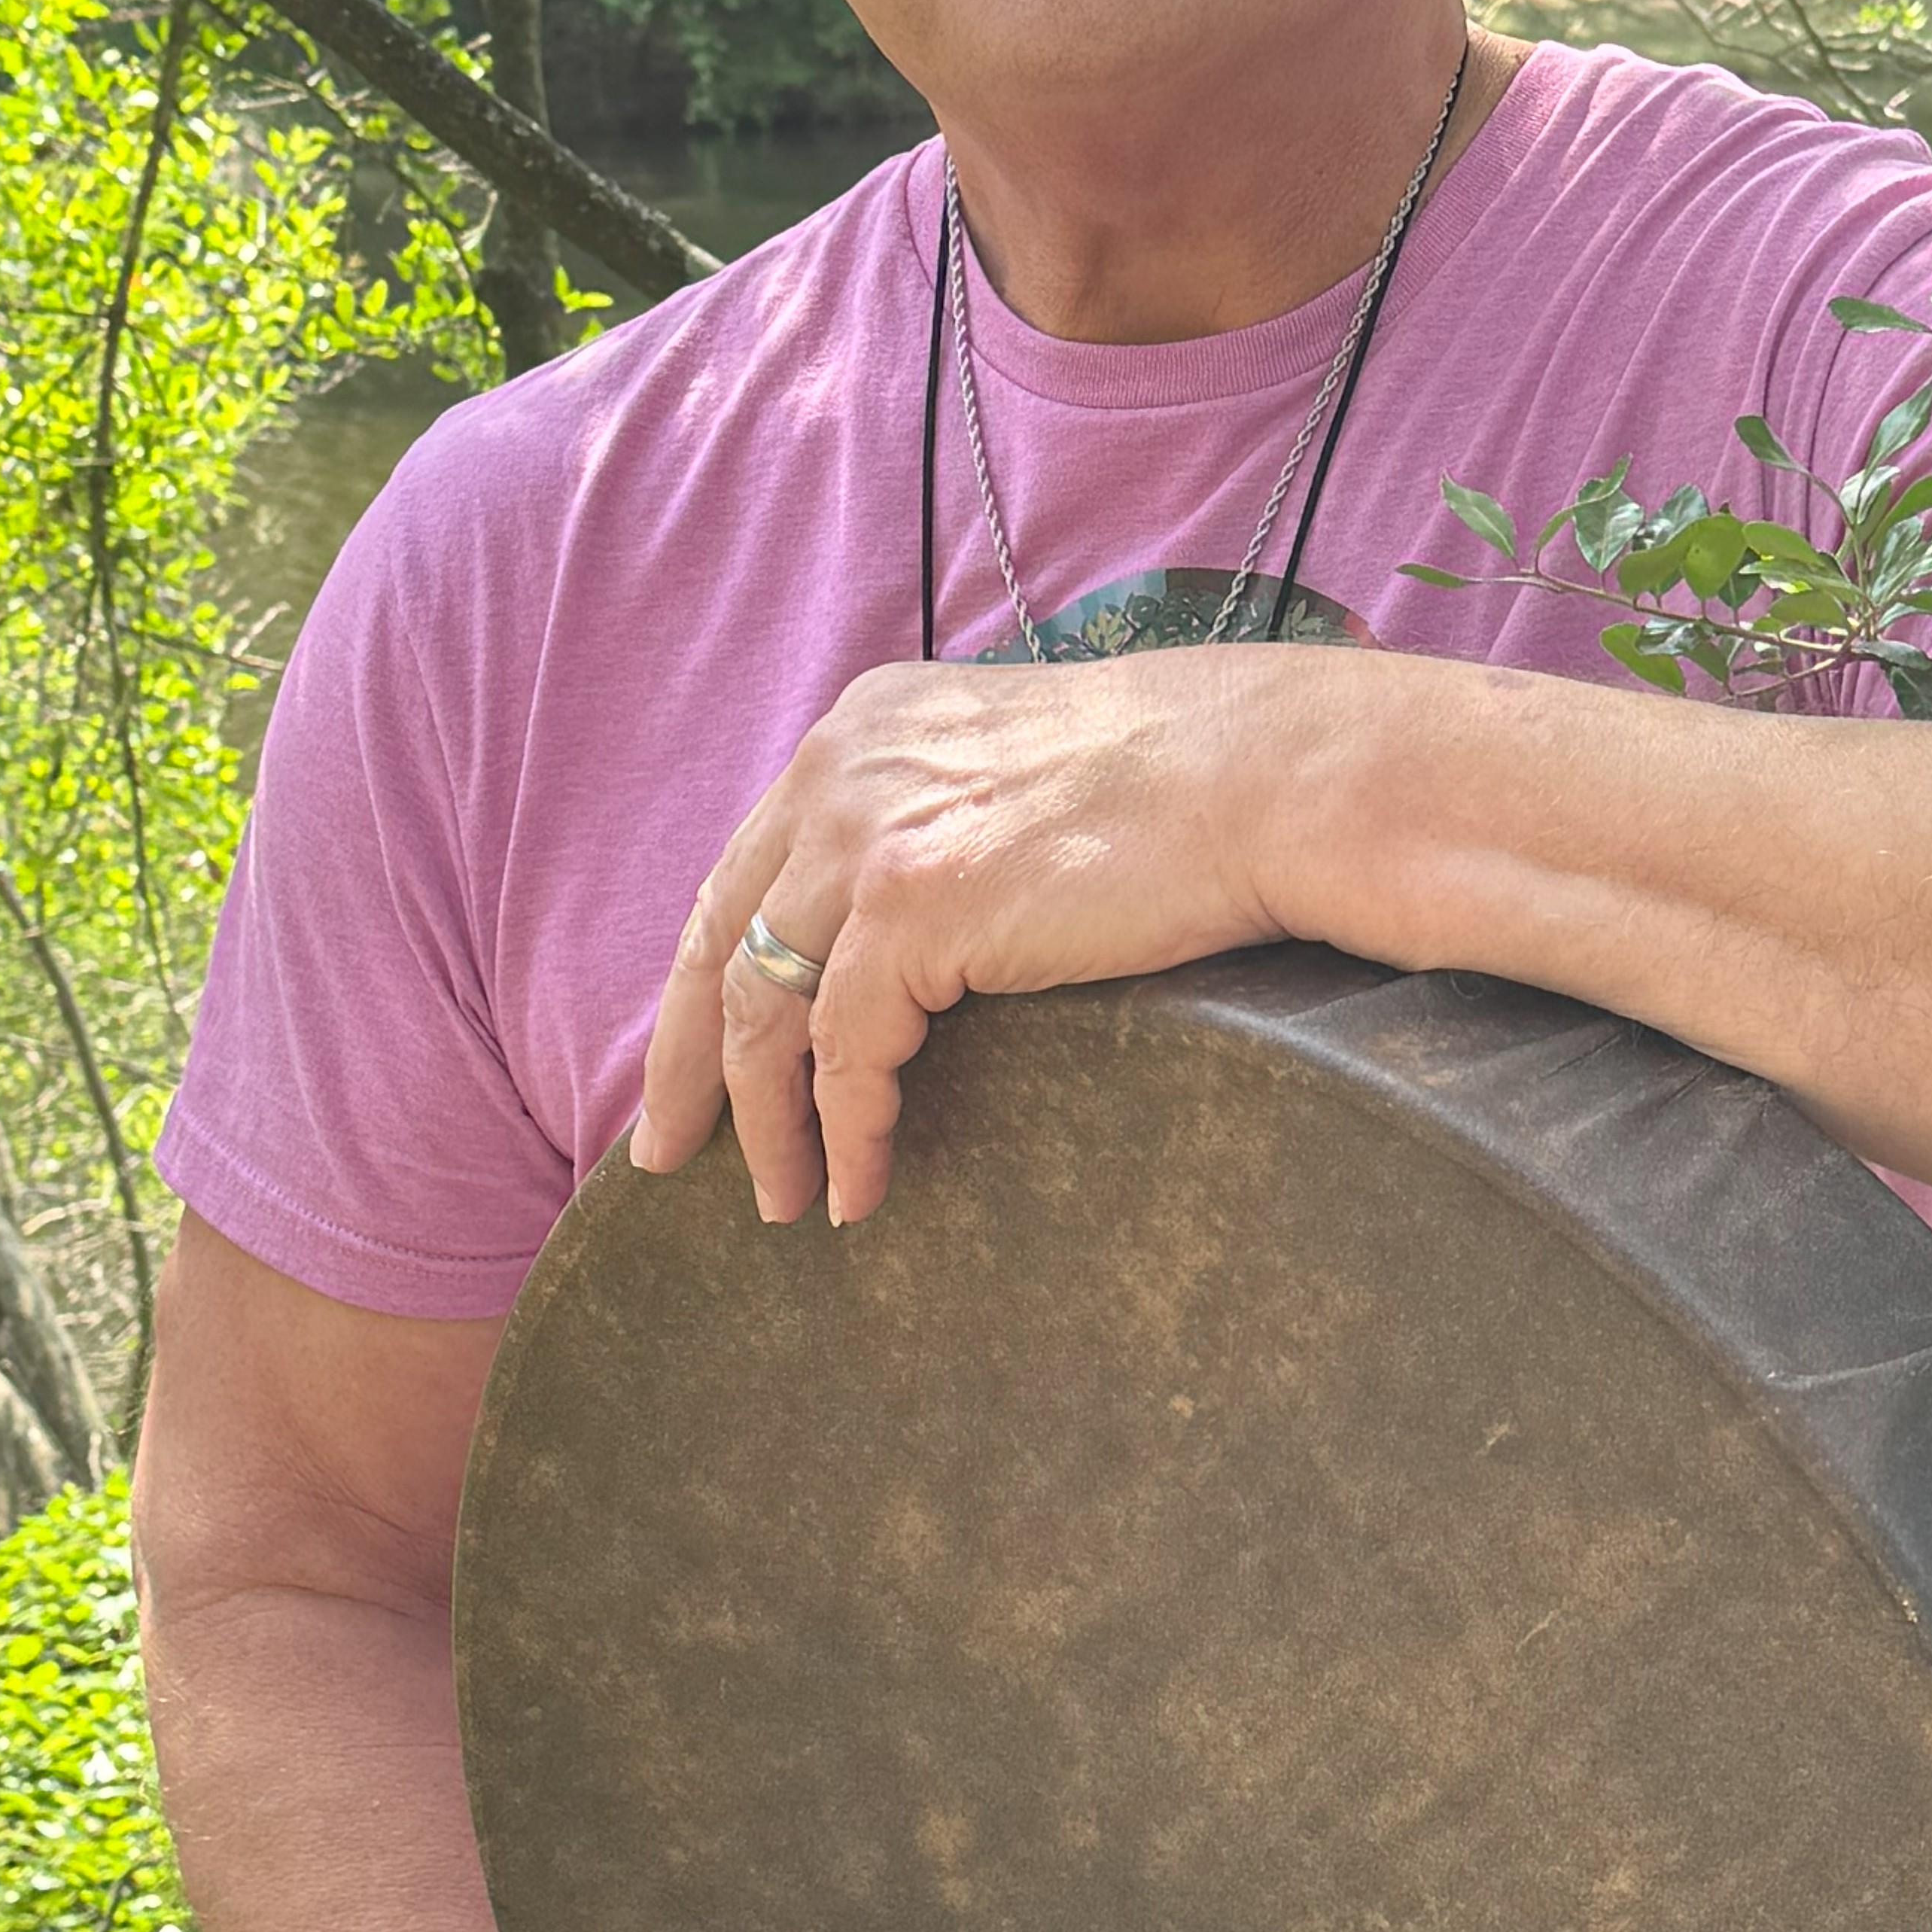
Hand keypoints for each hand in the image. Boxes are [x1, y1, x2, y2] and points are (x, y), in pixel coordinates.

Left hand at [631, 649, 1324, 1223]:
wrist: (1263, 777)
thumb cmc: (1183, 785)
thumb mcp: (1017, 769)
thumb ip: (941, 817)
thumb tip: (912, 930)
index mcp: (864, 730)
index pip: (747, 869)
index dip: (707, 977)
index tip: (691, 1057)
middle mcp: (842, 768)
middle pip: (721, 939)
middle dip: (685, 1062)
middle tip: (668, 1153)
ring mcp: (868, 834)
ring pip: (765, 1009)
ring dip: (766, 1124)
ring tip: (783, 1201)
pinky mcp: (912, 907)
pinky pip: (843, 1054)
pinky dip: (845, 1133)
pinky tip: (860, 1188)